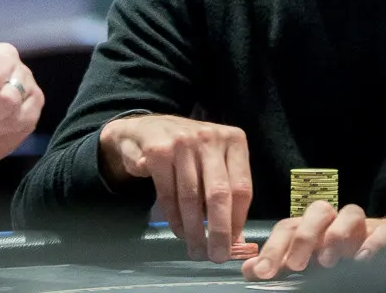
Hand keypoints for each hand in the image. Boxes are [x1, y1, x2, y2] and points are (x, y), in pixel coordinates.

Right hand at [98, 114, 251, 263]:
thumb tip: (237, 236)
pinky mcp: (158, 152)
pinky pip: (169, 195)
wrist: (143, 128)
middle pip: (219, 193)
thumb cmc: (187, 151)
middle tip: (217, 256)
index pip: (242, 187)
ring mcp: (183, 143)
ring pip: (191, 197)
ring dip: (194, 230)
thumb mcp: (213, 160)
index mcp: (233, 140)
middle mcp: (210, 138)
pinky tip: (179, 232)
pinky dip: (174, 219)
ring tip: (197, 250)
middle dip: (219, 231)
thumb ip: (226, 190)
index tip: (234, 243)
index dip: (238, 220)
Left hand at [241, 201, 385, 280]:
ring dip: (337, 233)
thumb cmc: (339, 257)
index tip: (262, 273)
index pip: (288, 227)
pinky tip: (362, 260)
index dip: (273, 249)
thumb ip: (280, 266)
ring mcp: (362, 227)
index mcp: (312, 228)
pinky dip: (373, 243)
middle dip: (304, 236)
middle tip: (296, 265)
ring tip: (328, 260)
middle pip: (318, 210)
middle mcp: (335, 222)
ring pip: (350, 212)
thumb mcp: (306, 265)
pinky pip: (383, 231)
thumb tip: (249, 270)